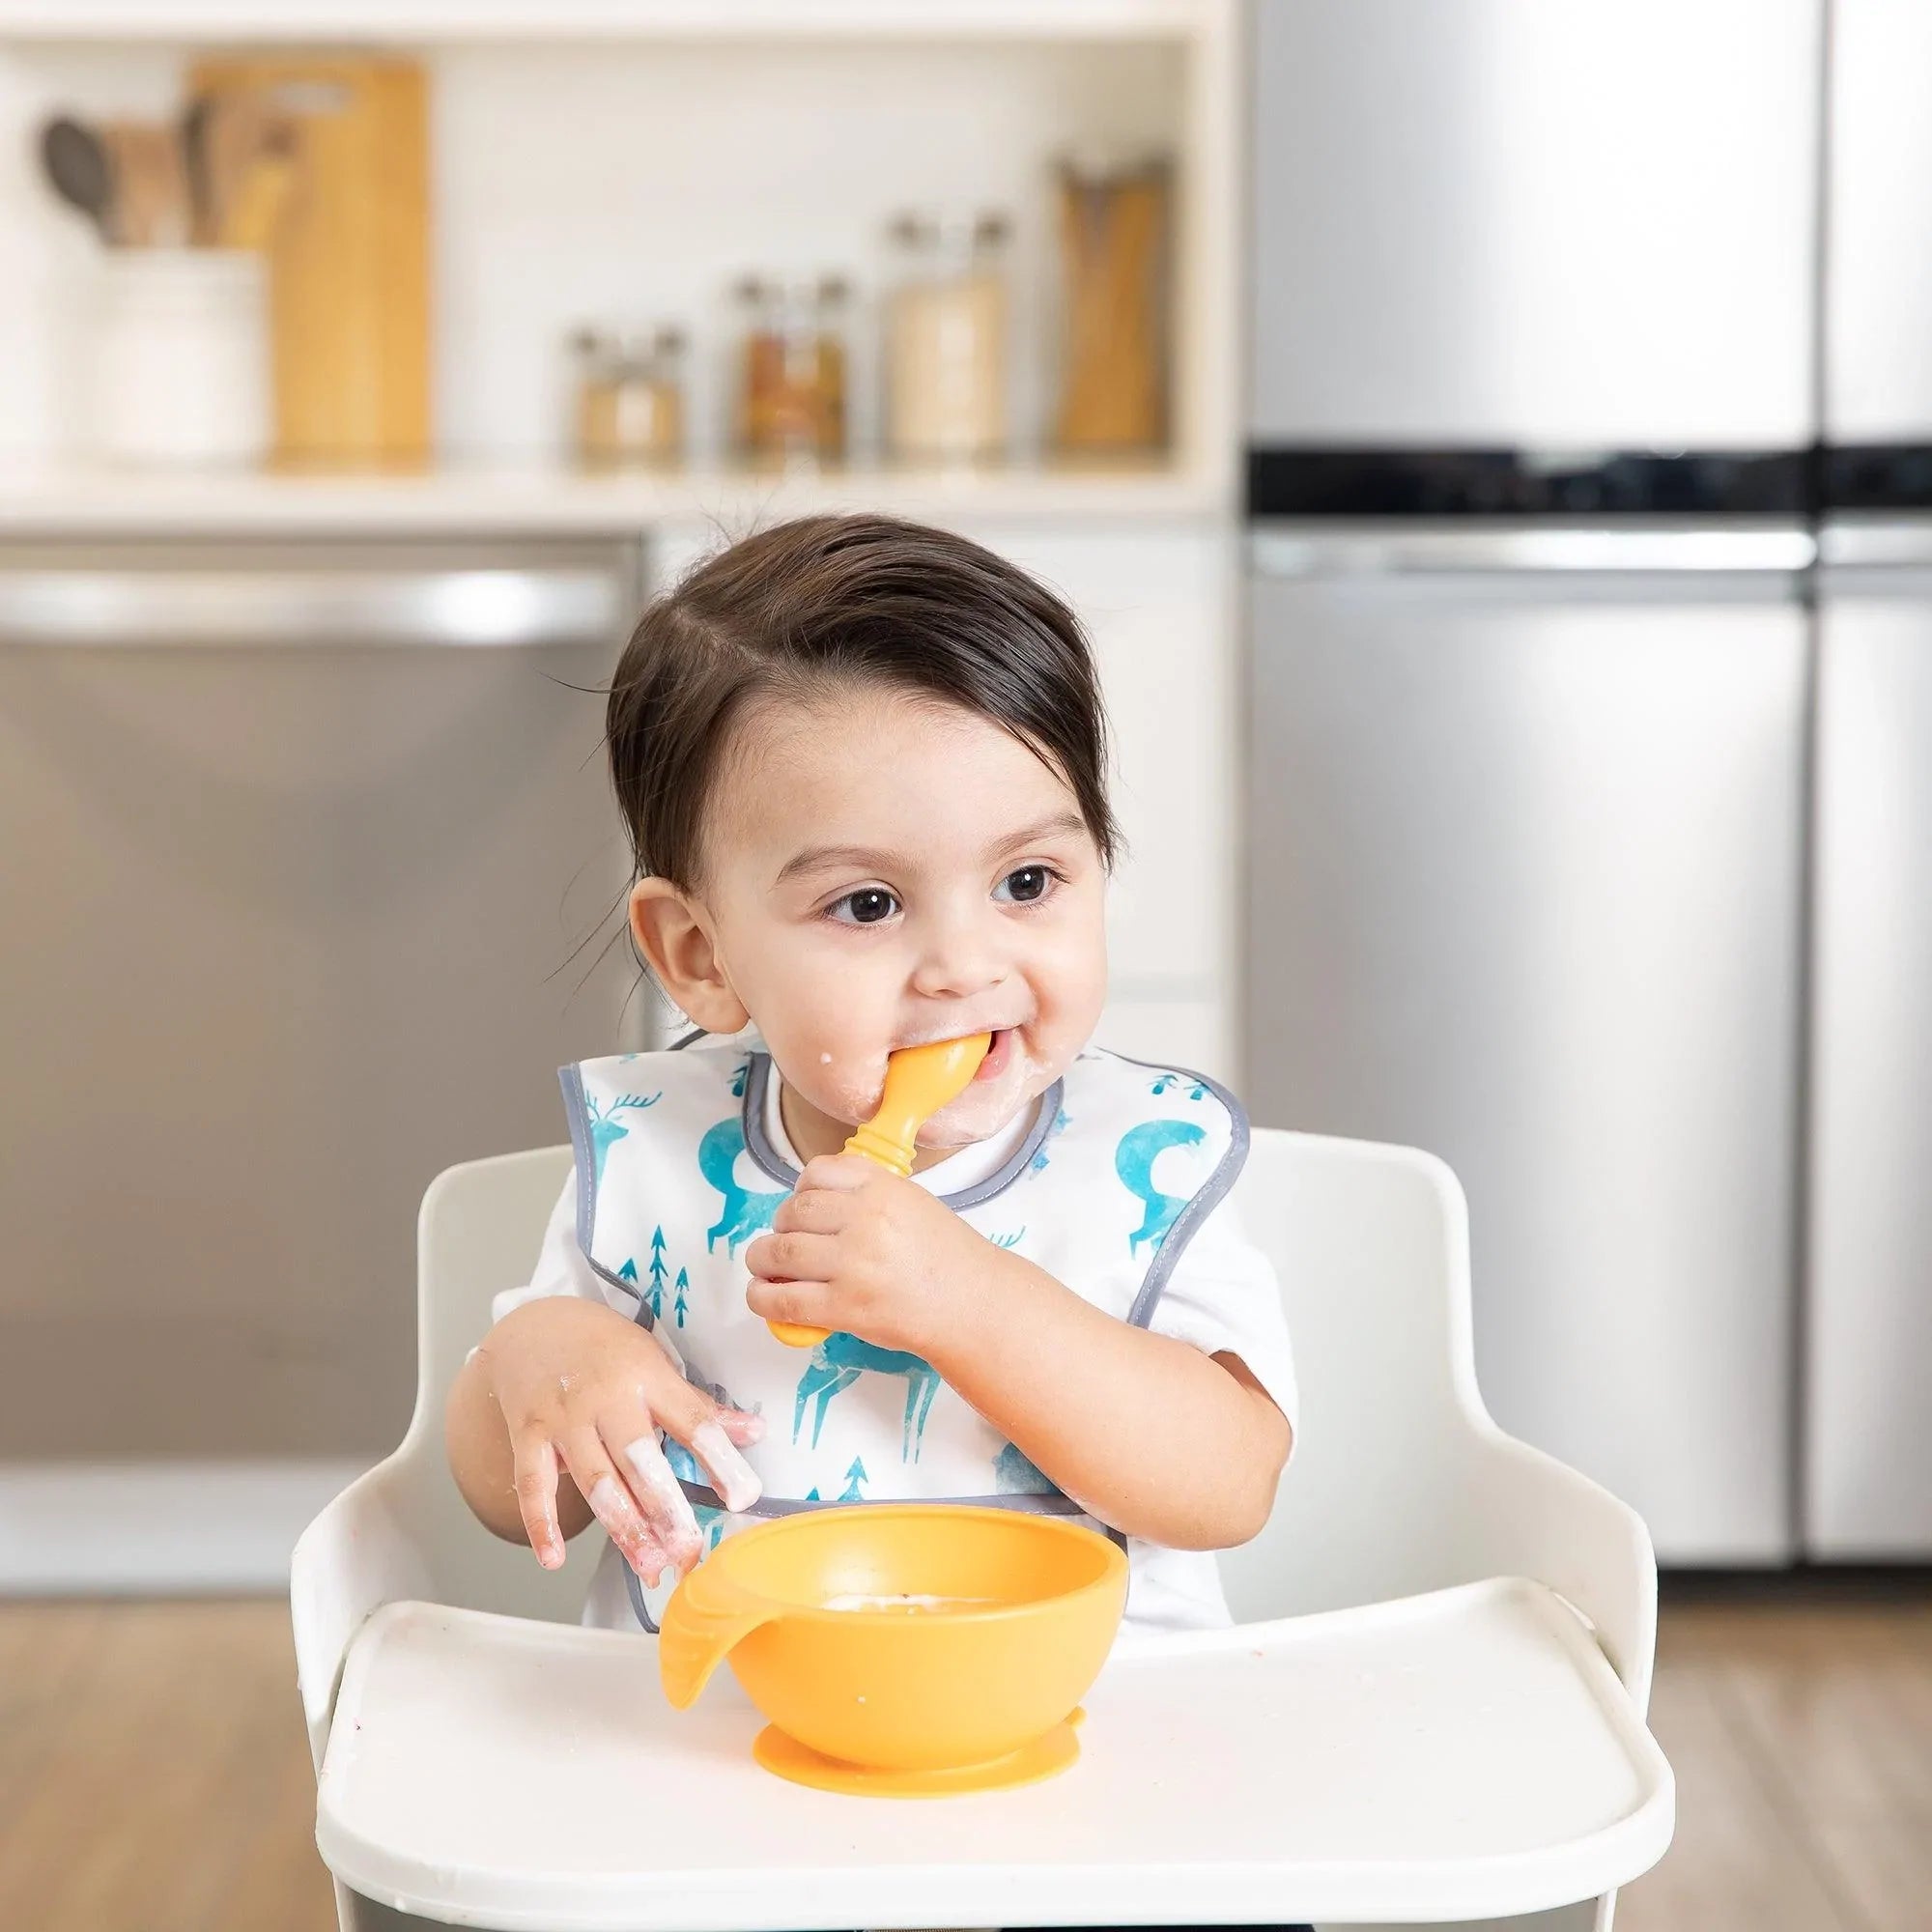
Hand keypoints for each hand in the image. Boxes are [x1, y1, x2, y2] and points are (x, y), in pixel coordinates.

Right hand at [476, 1296, 762, 1581]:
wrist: (533, 1325)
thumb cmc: (604, 1349)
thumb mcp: (654, 1362)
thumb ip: (697, 1405)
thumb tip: (754, 1431)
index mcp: (647, 1377)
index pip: (690, 1421)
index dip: (719, 1459)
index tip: (743, 1496)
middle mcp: (606, 1398)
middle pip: (639, 1457)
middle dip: (665, 1507)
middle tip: (689, 1549)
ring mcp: (564, 1417)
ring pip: (594, 1478)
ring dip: (622, 1526)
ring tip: (648, 1565)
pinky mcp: (528, 1435)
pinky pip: (533, 1484)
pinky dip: (541, 1523)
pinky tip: (555, 1560)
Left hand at [744, 1153, 990, 1354]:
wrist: (973, 1305)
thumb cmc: (947, 1257)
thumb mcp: (912, 1202)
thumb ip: (867, 1193)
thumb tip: (813, 1201)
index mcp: (882, 1188)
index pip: (817, 1173)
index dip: (800, 1190)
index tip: (801, 1206)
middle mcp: (865, 1220)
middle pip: (793, 1212)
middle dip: (780, 1226)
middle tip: (785, 1242)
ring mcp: (853, 1264)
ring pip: (779, 1252)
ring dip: (762, 1259)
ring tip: (766, 1266)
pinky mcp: (844, 1307)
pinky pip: (783, 1299)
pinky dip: (761, 1297)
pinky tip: (762, 1295)